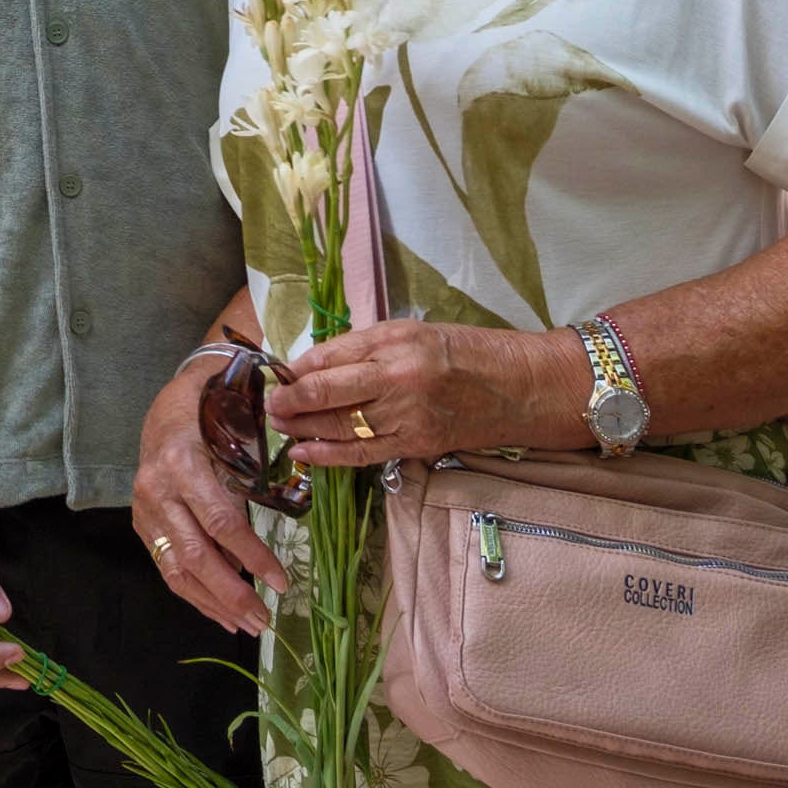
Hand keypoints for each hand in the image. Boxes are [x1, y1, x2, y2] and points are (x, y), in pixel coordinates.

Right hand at [131, 359, 284, 634]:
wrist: (163, 407)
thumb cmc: (208, 410)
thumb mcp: (233, 426)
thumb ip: (251, 468)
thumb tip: (275, 512)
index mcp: (182, 463)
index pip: (220, 521)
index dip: (252, 554)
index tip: (282, 582)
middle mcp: (157, 491)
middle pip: (195, 555)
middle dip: (231, 593)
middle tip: (264, 619)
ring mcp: (145, 512)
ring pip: (176, 570)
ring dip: (214, 604)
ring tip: (248, 625)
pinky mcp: (142, 525)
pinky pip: (168, 569)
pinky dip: (196, 596)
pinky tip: (223, 615)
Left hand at [266, 322, 563, 470]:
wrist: (520, 387)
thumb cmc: (467, 351)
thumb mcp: (411, 331)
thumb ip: (362, 347)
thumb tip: (312, 363)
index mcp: (395, 342)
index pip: (330, 356)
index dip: (296, 369)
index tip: (276, 374)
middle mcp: (397, 379)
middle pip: (327, 392)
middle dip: (289, 400)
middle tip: (267, 404)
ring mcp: (406, 416)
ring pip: (340, 426)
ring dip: (302, 428)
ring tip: (278, 426)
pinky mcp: (415, 445)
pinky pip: (362, 453)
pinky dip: (327, 456)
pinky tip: (303, 453)